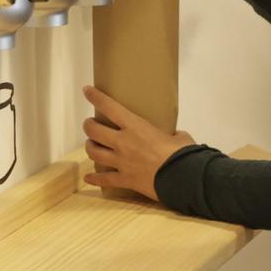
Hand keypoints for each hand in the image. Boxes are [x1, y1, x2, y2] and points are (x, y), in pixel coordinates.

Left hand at [82, 86, 195, 200]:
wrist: (183, 178)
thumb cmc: (183, 154)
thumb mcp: (180, 136)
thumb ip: (172, 135)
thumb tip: (175, 137)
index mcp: (136, 127)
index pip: (109, 107)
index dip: (96, 97)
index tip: (87, 91)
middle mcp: (123, 142)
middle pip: (94, 131)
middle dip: (89, 126)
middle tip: (90, 124)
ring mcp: (122, 162)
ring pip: (94, 153)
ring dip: (90, 147)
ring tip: (91, 145)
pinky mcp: (125, 180)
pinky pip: (104, 179)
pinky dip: (95, 179)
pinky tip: (88, 178)